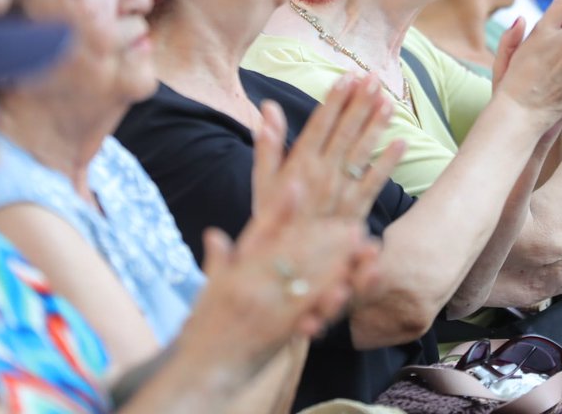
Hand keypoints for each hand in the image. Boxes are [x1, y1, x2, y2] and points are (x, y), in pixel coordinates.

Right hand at [180, 191, 375, 369]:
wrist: (197, 371)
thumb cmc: (204, 328)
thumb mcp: (209, 288)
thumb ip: (218, 259)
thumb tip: (214, 233)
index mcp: (236, 271)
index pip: (264, 235)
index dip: (285, 212)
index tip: (304, 190)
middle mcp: (250, 286)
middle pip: (295, 254)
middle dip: (327, 238)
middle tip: (353, 225)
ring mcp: (264, 310)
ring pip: (307, 280)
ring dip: (338, 263)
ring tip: (363, 250)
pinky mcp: (275, 334)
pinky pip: (306, 314)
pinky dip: (325, 301)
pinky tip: (345, 290)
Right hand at [252, 74, 405, 222]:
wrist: (288, 268)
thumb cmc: (274, 220)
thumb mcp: (262, 184)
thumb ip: (267, 146)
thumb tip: (269, 108)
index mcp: (299, 166)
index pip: (320, 125)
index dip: (335, 100)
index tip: (347, 76)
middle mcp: (323, 175)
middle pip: (345, 132)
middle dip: (360, 103)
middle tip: (374, 77)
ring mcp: (342, 192)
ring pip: (362, 152)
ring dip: (376, 125)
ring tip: (389, 101)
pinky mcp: (357, 210)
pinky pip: (375, 182)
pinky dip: (389, 162)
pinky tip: (402, 142)